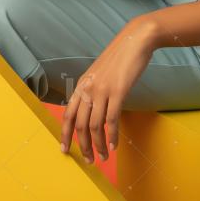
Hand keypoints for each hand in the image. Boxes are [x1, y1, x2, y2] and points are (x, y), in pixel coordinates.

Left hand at [59, 16, 156, 162]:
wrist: (135, 40)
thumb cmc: (119, 58)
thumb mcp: (100, 74)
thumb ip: (94, 90)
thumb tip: (93, 110)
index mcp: (82, 84)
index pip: (68, 114)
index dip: (65, 134)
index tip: (64, 150)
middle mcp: (88, 88)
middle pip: (80, 124)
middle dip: (83, 146)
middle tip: (89, 161)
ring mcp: (102, 90)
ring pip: (95, 126)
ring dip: (98, 145)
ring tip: (104, 157)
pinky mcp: (118, 91)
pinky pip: (112, 120)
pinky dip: (112, 135)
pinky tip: (114, 145)